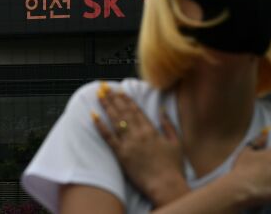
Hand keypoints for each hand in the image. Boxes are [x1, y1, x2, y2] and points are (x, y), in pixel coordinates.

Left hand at [93, 84, 187, 206]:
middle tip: (104, 87)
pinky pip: (108, 138)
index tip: (120, 90)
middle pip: (123, 112)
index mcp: (151, 129)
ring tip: (99, 95)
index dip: (126, 99)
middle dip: (113, 98)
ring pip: (115, 120)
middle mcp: (138, 133)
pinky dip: (100, 126)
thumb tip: (162, 110)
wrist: (166, 185)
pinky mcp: (122, 155)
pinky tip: (93, 116)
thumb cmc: (173, 166)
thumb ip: (168, 125)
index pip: (136, 110)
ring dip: (106, 106)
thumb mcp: (176, 142)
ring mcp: (129, 144)